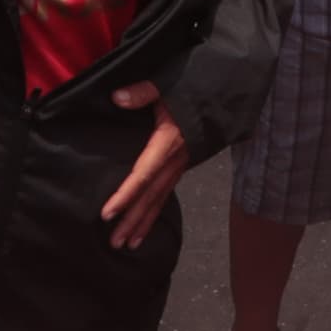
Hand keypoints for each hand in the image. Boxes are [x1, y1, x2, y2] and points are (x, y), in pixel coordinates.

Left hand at [100, 88, 187, 247]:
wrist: (223, 94)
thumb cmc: (192, 89)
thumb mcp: (167, 86)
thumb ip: (143, 92)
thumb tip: (117, 97)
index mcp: (167, 143)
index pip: (143, 175)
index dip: (125, 195)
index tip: (107, 213)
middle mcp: (175, 161)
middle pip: (150, 196)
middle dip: (132, 220)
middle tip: (115, 242)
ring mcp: (180, 166)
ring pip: (159, 200)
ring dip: (143, 223)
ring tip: (127, 244)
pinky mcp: (181, 166)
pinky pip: (166, 193)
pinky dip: (154, 212)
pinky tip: (144, 227)